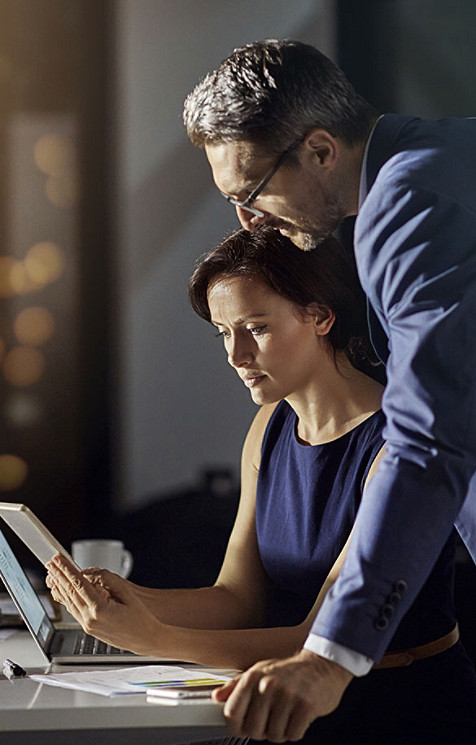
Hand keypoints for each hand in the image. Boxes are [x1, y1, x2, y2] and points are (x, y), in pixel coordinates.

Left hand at [45, 554, 160, 654]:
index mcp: (99, 609)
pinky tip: (62, 590)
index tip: (59, 559)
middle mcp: (90, 619)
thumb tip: (90, 574)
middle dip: (59, 575)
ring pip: (69, 602)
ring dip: (59, 585)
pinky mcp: (88, 628)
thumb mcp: (126, 593)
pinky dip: (66, 598)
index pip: (78, 584)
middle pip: (69, 593)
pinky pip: (74, 610)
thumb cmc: (140, 618)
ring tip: (52, 573)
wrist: (144, 639)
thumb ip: (107, 580)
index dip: (67, 569)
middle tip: (51, 562)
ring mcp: (88, 625)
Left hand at [212, 648, 352, 741]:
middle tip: (271, 720)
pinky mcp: (306, 706)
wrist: (323, 664)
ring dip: (281, 731)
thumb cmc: (290, 671)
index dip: (236, 726)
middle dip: (262, 730)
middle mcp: (268, 685)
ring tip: (287, 715)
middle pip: (253, 729)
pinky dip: (296, 731)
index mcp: (253, 677)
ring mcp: (287, 695)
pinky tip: (298, 717)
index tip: (242, 727)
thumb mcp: (260, 671)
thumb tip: (217, 697)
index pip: (232, 712)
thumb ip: (237, 685)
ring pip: (274, 735)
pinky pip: (293, 735)